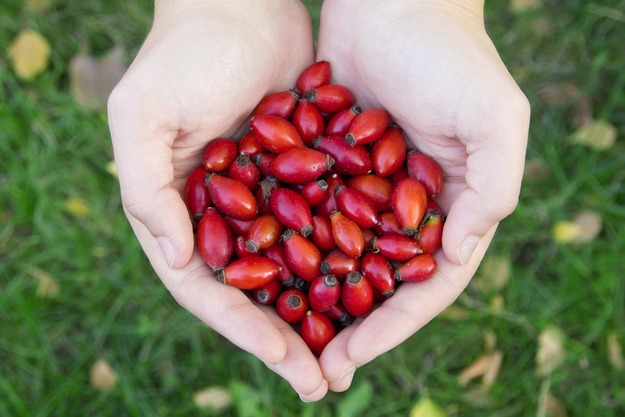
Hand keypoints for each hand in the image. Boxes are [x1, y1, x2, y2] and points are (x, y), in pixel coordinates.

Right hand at [107, 0, 328, 400]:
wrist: (237, 7)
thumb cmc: (182, 55)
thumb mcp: (142, 115)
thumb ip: (147, 190)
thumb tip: (179, 264)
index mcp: (181, 216)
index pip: (210, 291)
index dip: (245, 329)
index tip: (288, 361)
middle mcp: (223, 218)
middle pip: (256, 293)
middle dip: (289, 339)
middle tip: (326, 383)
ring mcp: (263, 201)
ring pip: (294, 271)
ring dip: (321, 311)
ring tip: (354, 355)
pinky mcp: (300, 179)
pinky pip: (324, 229)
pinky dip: (345, 260)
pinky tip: (376, 288)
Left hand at [315, 0, 529, 390]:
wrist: (394, 4)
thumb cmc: (451, 55)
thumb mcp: (495, 117)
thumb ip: (492, 187)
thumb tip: (455, 256)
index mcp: (452, 208)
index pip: (425, 285)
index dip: (392, 326)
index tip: (353, 357)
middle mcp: (409, 208)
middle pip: (378, 283)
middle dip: (350, 328)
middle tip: (315, 370)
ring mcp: (366, 190)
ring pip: (338, 258)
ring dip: (315, 299)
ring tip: (283, 339)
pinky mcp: (328, 168)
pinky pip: (307, 217)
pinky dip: (287, 248)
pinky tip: (258, 277)